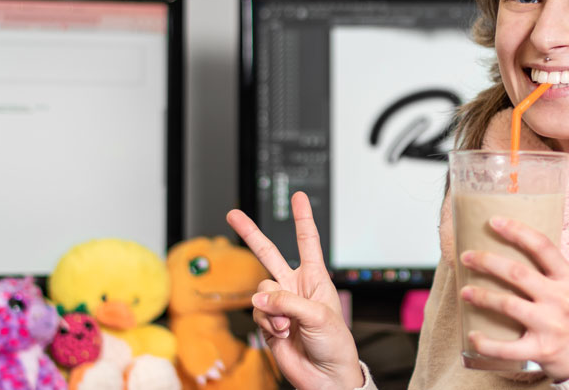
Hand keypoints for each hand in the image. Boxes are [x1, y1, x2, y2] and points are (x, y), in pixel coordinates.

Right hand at [227, 192, 363, 389]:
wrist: (326, 376)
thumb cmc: (335, 345)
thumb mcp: (319, 316)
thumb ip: (288, 302)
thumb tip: (260, 297)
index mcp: (315, 279)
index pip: (308, 242)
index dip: (303, 218)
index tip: (299, 197)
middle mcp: (295, 287)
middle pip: (269, 253)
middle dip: (250, 233)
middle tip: (233, 215)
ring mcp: (280, 304)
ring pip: (260, 290)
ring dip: (271, 308)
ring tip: (286, 325)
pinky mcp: (268, 322)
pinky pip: (258, 313)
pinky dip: (267, 322)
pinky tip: (281, 332)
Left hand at [459, 216, 568, 381]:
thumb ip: (551, 271)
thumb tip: (516, 247)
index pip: (542, 246)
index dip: (517, 231)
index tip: (494, 221)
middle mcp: (561, 299)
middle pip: (517, 273)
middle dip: (487, 261)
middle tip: (467, 257)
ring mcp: (551, 325)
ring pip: (508, 304)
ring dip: (481, 296)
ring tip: (464, 291)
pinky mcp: (542, 350)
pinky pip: (507, 347)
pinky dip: (486, 342)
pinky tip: (472, 335)